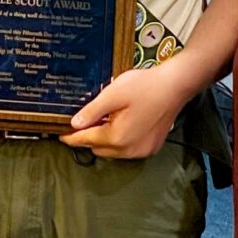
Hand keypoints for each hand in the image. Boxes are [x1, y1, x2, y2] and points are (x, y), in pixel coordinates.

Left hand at [63, 64, 187, 158]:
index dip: (71, 137)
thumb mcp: (112, 94)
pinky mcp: (152, 147)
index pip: (86, 140)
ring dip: (106, 140)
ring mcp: (142, 150)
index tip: (61, 135)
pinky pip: (128, 150)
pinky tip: (123, 125)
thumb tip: (74, 124)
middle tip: (86, 121)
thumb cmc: (146, 86)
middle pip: (99, 148)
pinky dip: (121, 141)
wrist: (176, 85)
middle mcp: (129, 149)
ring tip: (106, 120)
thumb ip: (91, 111)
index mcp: (117, 137)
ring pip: (113, 152)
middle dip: (90, 137)